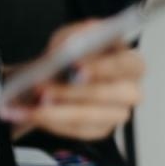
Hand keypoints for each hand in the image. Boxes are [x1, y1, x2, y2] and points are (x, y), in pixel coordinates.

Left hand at [2, 21, 144, 140]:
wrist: (49, 80)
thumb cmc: (67, 58)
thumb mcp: (70, 38)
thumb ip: (79, 34)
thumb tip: (85, 34)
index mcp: (130, 63)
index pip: (130, 65)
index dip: (105, 67)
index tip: (75, 65)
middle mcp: (130, 89)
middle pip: (116, 95)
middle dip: (77, 92)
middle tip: (44, 88)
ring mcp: (117, 112)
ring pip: (95, 116)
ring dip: (60, 110)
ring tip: (34, 103)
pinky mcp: (100, 130)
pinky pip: (80, 131)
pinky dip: (54, 123)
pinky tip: (35, 115)